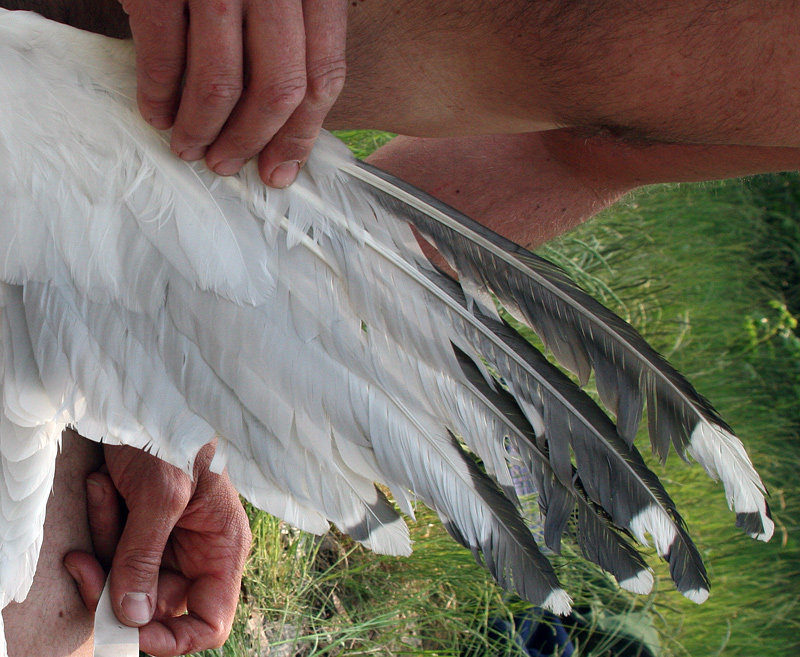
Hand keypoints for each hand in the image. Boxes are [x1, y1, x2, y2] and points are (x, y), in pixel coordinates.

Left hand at [64, 442, 250, 656]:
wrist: (146, 396)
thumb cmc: (173, 436)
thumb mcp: (161, 495)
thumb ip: (145, 557)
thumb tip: (131, 617)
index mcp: (222, 549)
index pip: (210, 621)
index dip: (174, 639)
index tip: (130, 630)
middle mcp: (198, 552)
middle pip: (154, 604)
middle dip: (115, 585)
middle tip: (85, 562)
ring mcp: (168, 541)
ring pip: (125, 579)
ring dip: (104, 541)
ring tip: (105, 490)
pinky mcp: (141, 527)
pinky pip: (111, 550)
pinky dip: (101, 521)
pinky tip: (104, 485)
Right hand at [119, 0, 347, 186]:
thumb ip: (297, 31)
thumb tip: (292, 115)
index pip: (322, 77)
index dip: (302, 135)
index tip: (281, 168)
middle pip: (277, 91)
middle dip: (250, 141)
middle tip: (228, 164)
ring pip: (220, 84)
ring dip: (202, 129)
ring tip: (190, 147)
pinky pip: (163, 55)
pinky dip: (158, 95)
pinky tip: (157, 112)